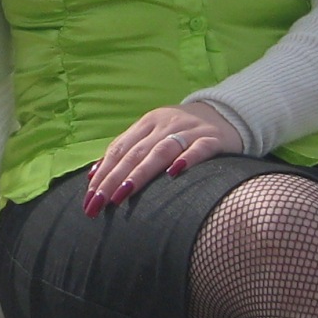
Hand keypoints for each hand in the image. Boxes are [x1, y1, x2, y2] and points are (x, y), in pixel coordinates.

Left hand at [85, 101, 236, 214]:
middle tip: (98, 204)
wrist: (227, 113)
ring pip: (161, 151)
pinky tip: (174, 174)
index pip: (120, 148)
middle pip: (135, 153)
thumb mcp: (153, 135)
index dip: (103, 173)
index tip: (89, 198)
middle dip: (113, 179)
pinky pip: (199, 148)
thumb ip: (127, 151)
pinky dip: (187, 160)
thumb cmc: (182, 133)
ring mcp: (190, 130)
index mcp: (148, 123)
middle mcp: (167, 124)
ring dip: (140, 174)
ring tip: (122, 194)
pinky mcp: (214, 139)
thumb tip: (94, 175)